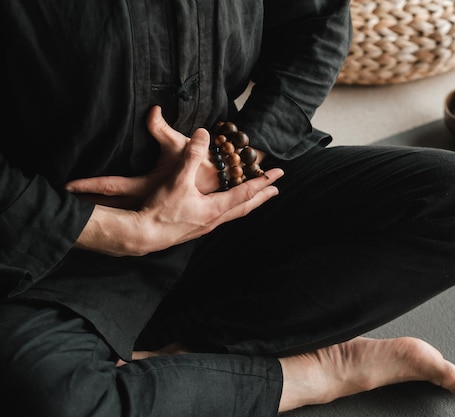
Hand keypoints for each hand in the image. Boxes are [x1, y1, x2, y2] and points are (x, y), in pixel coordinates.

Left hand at [66, 106, 219, 208]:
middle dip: (86, 203)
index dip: (88, 185)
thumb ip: (162, 129)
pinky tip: (103, 212)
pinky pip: (127, 210)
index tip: (67, 186)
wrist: (220, 185)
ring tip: (75, 209)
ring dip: (97, 210)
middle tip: (60, 203)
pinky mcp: (155, 206)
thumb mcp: (181, 147)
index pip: (110, 186)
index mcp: (147, 185)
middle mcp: (145, 199)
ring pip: (116, 210)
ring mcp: (149, 205)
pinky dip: (112, 211)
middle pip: (107, 203)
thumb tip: (151, 110)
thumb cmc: (201, 165)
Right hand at [70, 110, 283, 255]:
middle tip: (275, 189)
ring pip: (233, 213)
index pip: (245, 192)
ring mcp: (205, 226)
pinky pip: (221, 217)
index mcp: (215, 209)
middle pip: (245, 206)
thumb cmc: (160, 210)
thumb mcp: (178, 180)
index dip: (262, 181)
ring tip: (255, 198)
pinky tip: (225, 207)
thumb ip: (191, 156)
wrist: (142, 235)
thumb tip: (203, 134)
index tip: (278, 174)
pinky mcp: (195, 228)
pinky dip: (231, 209)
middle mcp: (214, 220)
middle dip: (261, 196)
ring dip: (246, 203)